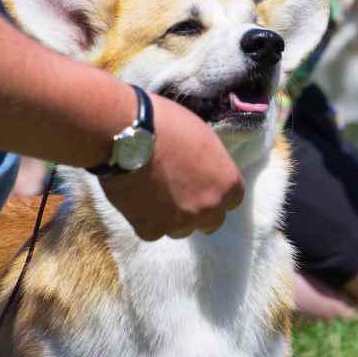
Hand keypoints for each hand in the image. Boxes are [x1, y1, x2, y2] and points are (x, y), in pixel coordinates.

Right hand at [99, 95, 244, 240]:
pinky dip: (144, 220)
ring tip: (153, 197)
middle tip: (179, 197)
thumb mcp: (204, 138)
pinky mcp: (151, 229)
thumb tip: (206, 169)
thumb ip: (211, 163)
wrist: (125, 134)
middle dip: (199, 212)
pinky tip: (135, 201)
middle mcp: (210, 207)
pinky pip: (152, 231)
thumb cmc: (166, 125)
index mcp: (228, 184)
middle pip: (212, 221)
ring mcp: (181, 222)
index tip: (203, 187)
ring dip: (171, 218)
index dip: (216, 193)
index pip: (232, 200)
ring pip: (181, 229)